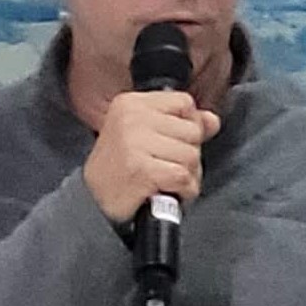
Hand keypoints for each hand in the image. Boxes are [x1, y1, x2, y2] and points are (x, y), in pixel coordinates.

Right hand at [83, 91, 221, 223]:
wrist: (94, 203)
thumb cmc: (121, 170)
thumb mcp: (146, 136)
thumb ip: (181, 124)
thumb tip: (212, 120)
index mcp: (131, 103)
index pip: (185, 102)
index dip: (188, 126)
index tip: (171, 144)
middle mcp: (132, 118)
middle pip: (193, 131)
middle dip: (189, 156)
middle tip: (167, 168)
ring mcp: (135, 143)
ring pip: (191, 156)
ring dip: (187, 177)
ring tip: (166, 182)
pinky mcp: (141, 170)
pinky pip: (183, 177)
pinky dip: (183, 192)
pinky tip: (167, 192)